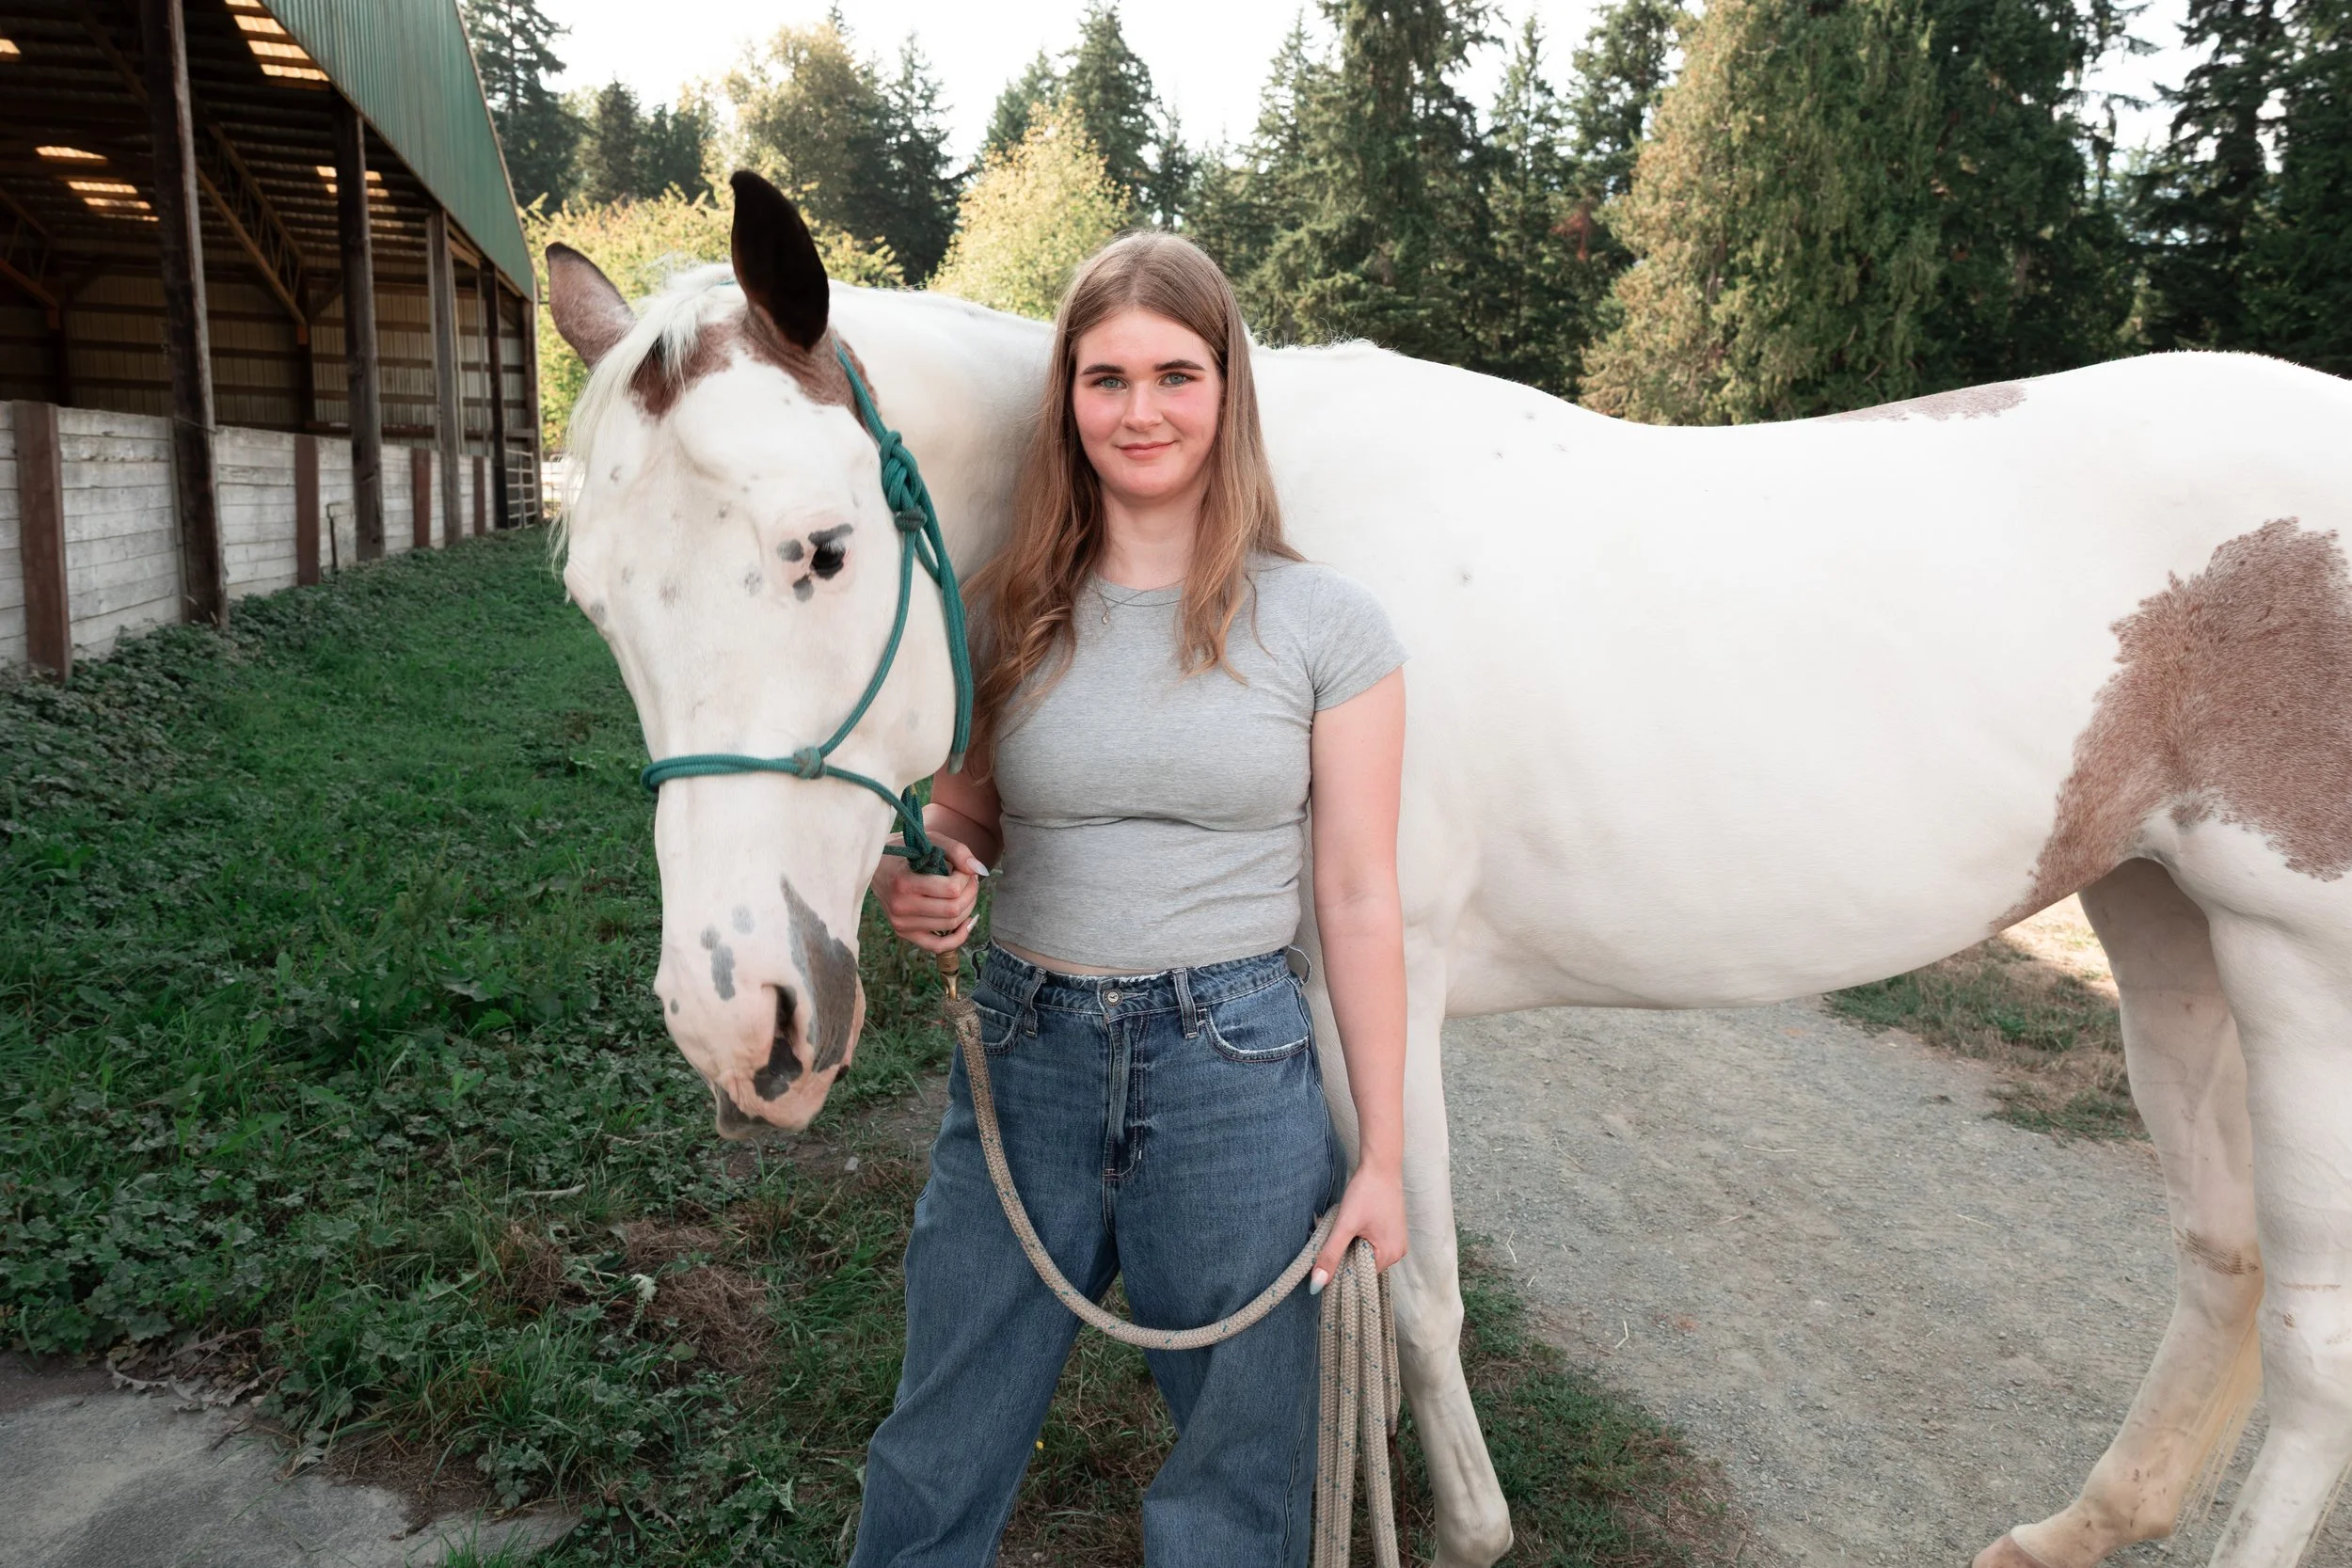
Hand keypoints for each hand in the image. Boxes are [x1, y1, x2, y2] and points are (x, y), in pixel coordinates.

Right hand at [871, 836, 986, 953]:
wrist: (876, 865)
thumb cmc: (905, 850)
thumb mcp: (930, 840)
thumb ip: (957, 850)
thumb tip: (979, 870)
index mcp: (904, 882)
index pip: (951, 889)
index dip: (966, 878)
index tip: (963, 868)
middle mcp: (900, 906)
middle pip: (953, 909)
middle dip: (970, 892)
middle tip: (970, 880)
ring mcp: (901, 923)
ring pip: (950, 925)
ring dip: (967, 908)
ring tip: (964, 893)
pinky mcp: (904, 933)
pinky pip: (937, 946)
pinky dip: (958, 937)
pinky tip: (966, 922)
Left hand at [1311, 1159, 1407, 1293]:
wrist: (1380, 1165)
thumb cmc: (1366, 1192)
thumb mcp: (1345, 1225)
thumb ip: (1331, 1255)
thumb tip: (1317, 1285)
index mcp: (1390, 1256)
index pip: (1358, 1275)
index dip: (1340, 1266)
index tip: (1326, 1252)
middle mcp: (1397, 1253)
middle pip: (1361, 1264)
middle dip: (1342, 1252)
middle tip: (1331, 1233)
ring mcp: (1396, 1242)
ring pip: (1363, 1253)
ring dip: (1348, 1243)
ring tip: (1341, 1225)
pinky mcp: (1391, 1231)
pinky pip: (1370, 1243)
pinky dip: (1356, 1236)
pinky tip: (1350, 1222)